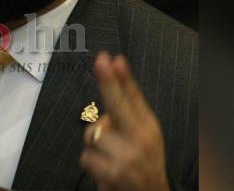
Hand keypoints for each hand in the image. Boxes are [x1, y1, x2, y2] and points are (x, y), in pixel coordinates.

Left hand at [81, 53, 170, 190]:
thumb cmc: (144, 157)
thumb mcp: (144, 128)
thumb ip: (129, 98)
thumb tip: (117, 62)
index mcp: (147, 126)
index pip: (131, 97)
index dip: (118, 77)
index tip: (109, 58)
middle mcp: (140, 140)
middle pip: (117, 105)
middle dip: (108, 82)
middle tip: (103, 61)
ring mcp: (126, 158)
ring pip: (92, 134)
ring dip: (95, 143)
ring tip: (110, 154)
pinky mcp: (111, 175)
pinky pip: (86, 156)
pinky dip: (91, 162)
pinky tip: (106, 168)